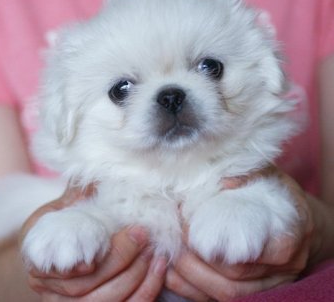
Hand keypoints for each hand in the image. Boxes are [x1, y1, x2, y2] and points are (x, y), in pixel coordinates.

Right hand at [20, 185, 166, 300]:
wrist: (61, 246)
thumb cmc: (63, 221)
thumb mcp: (63, 205)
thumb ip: (76, 195)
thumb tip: (95, 176)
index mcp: (39, 259)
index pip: (66, 266)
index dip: (100, 256)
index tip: (131, 232)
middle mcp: (50, 290)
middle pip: (86, 288)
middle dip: (122, 261)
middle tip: (145, 236)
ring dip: (137, 279)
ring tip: (155, 253)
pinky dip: (144, 292)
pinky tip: (158, 270)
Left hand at [166, 168, 313, 301]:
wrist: (297, 218)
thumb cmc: (279, 193)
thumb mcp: (268, 176)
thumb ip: (248, 176)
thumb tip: (224, 182)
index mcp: (286, 242)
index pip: (248, 251)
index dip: (213, 239)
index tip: (187, 220)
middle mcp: (280, 272)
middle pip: (233, 277)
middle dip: (195, 258)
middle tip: (173, 235)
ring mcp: (266, 286)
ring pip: (225, 294)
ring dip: (190, 277)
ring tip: (167, 254)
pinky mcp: (251, 292)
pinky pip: (218, 300)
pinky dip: (191, 289)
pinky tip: (171, 273)